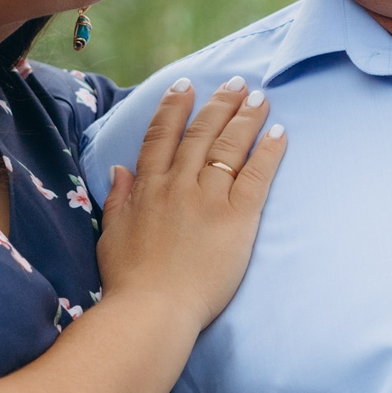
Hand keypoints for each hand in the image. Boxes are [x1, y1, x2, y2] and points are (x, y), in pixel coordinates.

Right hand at [98, 77, 285, 320]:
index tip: (186, 85)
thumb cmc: (129, 281)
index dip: (175, 107)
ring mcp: (208, 199)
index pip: (162, 136)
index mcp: (147, 188)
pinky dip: (269, 151)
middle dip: (220, 103)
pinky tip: (279, 131)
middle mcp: (178, 185)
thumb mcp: (112, 234)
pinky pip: (257, 175)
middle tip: (236, 82)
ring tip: (259, 97)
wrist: (152, 310)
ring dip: (246, 117)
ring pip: (229, 146)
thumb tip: (119, 169)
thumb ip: (118, 199)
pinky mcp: (237, 218)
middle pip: (201, 133)